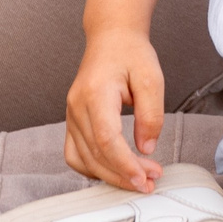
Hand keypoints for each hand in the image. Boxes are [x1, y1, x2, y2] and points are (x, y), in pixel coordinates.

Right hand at [66, 25, 166, 190]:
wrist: (111, 38)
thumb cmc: (131, 54)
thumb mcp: (151, 77)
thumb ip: (151, 114)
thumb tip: (147, 148)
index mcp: (96, 93)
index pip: (106, 139)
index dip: (124, 164)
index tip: (144, 178)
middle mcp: (77, 106)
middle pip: (95, 154)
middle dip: (122, 175)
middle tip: (149, 183)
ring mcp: (71, 115)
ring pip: (84, 159)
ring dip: (110, 175)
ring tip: (137, 179)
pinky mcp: (72, 121)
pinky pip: (76, 154)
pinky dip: (93, 168)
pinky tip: (114, 170)